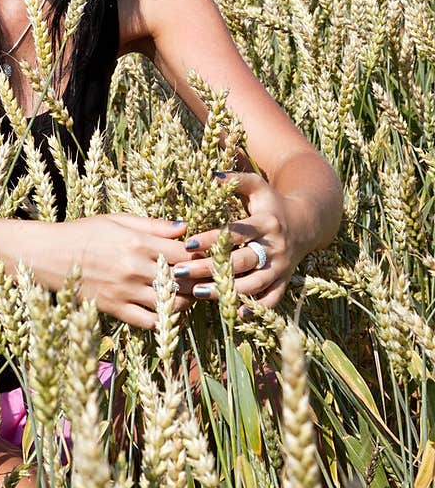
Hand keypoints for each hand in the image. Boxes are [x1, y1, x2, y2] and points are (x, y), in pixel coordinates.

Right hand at [54, 214, 195, 328]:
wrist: (48, 254)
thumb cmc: (83, 232)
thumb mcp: (117, 220)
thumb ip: (153, 225)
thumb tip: (185, 228)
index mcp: (137, 241)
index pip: (183, 253)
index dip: (197, 256)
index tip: (201, 256)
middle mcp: (134, 267)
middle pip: (181, 279)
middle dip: (195, 279)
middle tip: (200, 278)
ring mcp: (125, 290)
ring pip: (170, 302)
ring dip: (183, 300)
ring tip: (183, 293)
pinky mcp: (115, 308)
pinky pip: (149, 321)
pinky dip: (162, 319)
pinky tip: (163, 309)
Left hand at [172, 171, 306, 310]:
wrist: (306, 222)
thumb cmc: (272, 203)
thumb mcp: (258, 186)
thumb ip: (237, 179)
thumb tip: (213, 174)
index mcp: (266, 223)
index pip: (236, 233)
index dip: (212, 239)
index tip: (187, 244)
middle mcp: (274, 247)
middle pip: (240, 261)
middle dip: (210, 268)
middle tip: (181, 272)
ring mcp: (281, 267)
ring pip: (253, 284)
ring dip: (226, 291)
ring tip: (197, 292)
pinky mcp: (284, 281)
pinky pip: (272, 299)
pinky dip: (255, 308)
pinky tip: (233, 313)